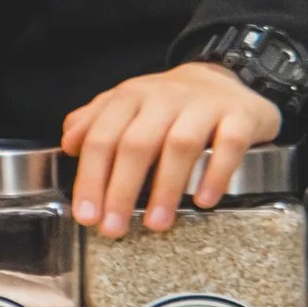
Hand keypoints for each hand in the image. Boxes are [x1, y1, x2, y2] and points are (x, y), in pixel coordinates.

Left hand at [63, 60, 281, 237]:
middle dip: (121, 190)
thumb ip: (95, 123)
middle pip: (136, 144)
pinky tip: (203, 201)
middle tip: (114, 228)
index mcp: (130, 97)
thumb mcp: (126, 106)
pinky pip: (228, 145)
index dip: (90, 178)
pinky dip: (215, 174)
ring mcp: (203, 105)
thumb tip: (68, 145)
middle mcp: (163, 98)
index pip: (102, 138)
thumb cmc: (168, 103)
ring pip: (180, 145)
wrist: (222, 78)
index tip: (86, 215)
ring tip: (155, 223)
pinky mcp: (239, 116)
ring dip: (165, 187)